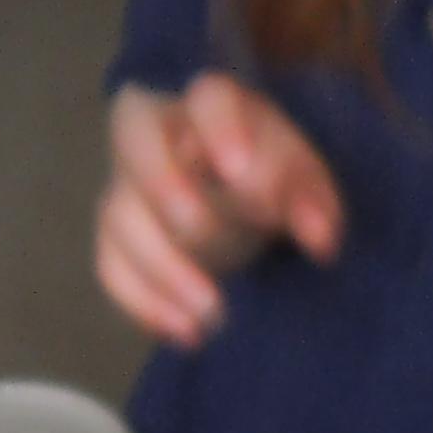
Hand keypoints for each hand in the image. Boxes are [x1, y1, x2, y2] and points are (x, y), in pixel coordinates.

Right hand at [96, 77, 344, 346]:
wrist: (238, 197)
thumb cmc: (272, 176)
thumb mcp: (303, 180)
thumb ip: (313, 201)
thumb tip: (321, 241)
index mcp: (215, 105)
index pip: (209, 99)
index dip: (218, 130)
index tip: (237, 171)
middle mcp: (158, 133)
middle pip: (134, 140)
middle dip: (165, 187)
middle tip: (204, 234)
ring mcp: (127, 182)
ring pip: (120, 212)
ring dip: (162, 266)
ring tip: (213, 313)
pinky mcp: (116, 234)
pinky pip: (111, 264)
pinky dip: (143, 302)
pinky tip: (186, 332)